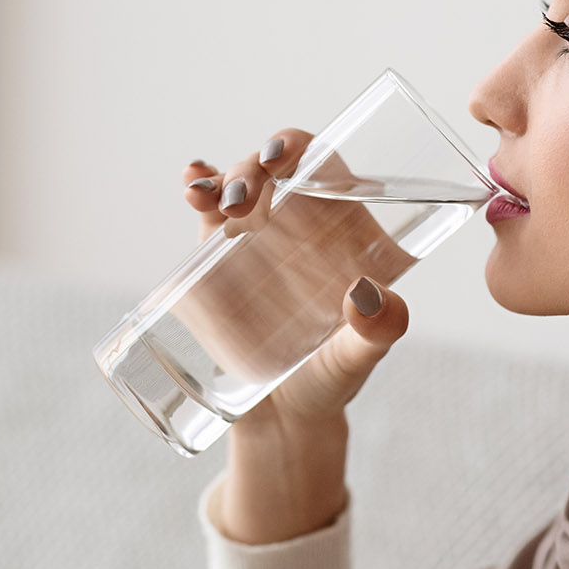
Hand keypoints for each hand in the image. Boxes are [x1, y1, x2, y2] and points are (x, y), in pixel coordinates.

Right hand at [179, 130, 411, 429]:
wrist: (282, 421)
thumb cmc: (332, 382)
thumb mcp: (359, 360)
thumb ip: (378, 331)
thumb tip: (369, 296)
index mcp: (343, 232)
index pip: (325, 168)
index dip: (301, 148)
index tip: (282, 155)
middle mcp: (300, 226)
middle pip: (276, 169)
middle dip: (255, 167)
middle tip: (244, 201)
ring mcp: (256, 239)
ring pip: (237, 184)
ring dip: (223, 178)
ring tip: (213, 202)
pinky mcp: (219, 261)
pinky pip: (206, 213)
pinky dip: (196, 189)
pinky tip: (190, 186)